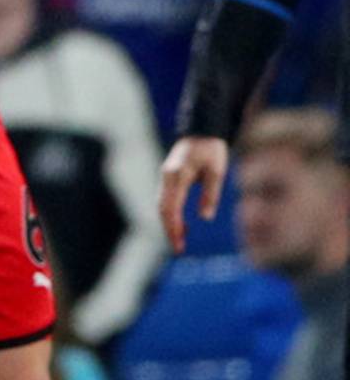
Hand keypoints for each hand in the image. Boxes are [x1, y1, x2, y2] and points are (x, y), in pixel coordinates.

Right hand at [159, 135, 230, 253]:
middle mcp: (167, 178)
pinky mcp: (169, 178)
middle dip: (169, 230)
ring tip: (182, 240)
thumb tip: (205, 217)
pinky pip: (166, 200)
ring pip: (162, 206)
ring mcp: (165, 178)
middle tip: (179, 249)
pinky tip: (182, 224)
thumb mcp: (217, 171)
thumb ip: (210, 194)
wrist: (202, 130)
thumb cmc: (211, 149)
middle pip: (162, 210)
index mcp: (177, 177)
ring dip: (170, 223)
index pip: (170, 208)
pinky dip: (172, 214)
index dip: (173, 228)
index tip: (180, 245)